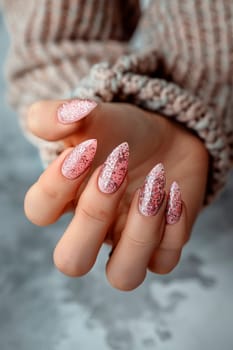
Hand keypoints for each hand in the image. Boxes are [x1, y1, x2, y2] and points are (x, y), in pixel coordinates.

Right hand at [24, 99, 208, 289]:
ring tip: (152, 188)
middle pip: (71, 262)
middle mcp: (94, 229)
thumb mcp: (91, 115)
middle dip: (93, 215)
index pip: (39, 212)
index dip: (56, 185)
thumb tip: (63, 117)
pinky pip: (164, 261)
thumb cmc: (124, 131)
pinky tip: (174, 192)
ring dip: (139, 234)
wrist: (168, 136)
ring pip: (122, 276)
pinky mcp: (162, 244)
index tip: (85, 148)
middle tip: (114, 172)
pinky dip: (172, 228)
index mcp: (67, 200)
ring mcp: (128, 241)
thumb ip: (58, 114)